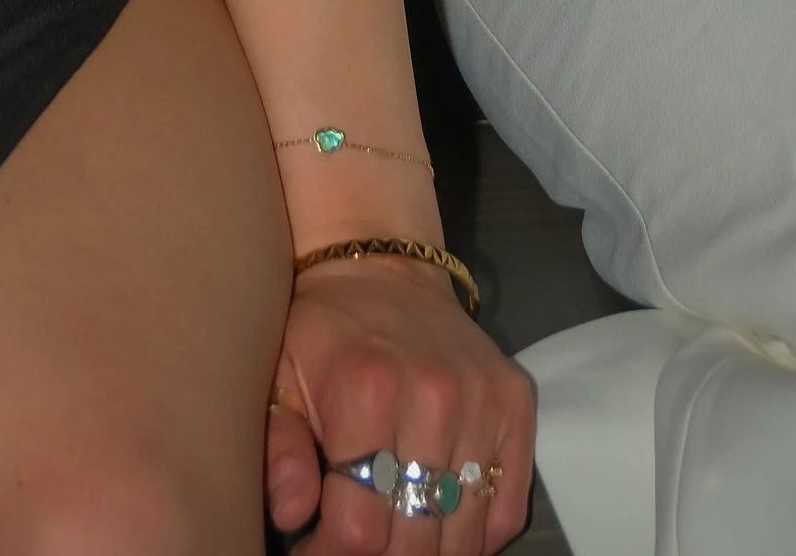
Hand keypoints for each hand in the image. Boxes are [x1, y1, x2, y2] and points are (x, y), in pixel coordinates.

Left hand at [266, 255, 532, 550]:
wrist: (383, 268)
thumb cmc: (322, 331)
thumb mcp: (279, 377)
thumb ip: (279, 447)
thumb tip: (291, 514)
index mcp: (367, 390)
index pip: (360, 528)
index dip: (332, 554)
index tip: (315, 544)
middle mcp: (435, 396)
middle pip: (415, 540)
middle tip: (357, 537)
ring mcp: (483, 401)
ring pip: (463, 535)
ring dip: (426, 549)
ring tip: (394, 533)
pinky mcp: (517, 402)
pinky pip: (507, 509)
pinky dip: (476, 536)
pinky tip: (440, 523)